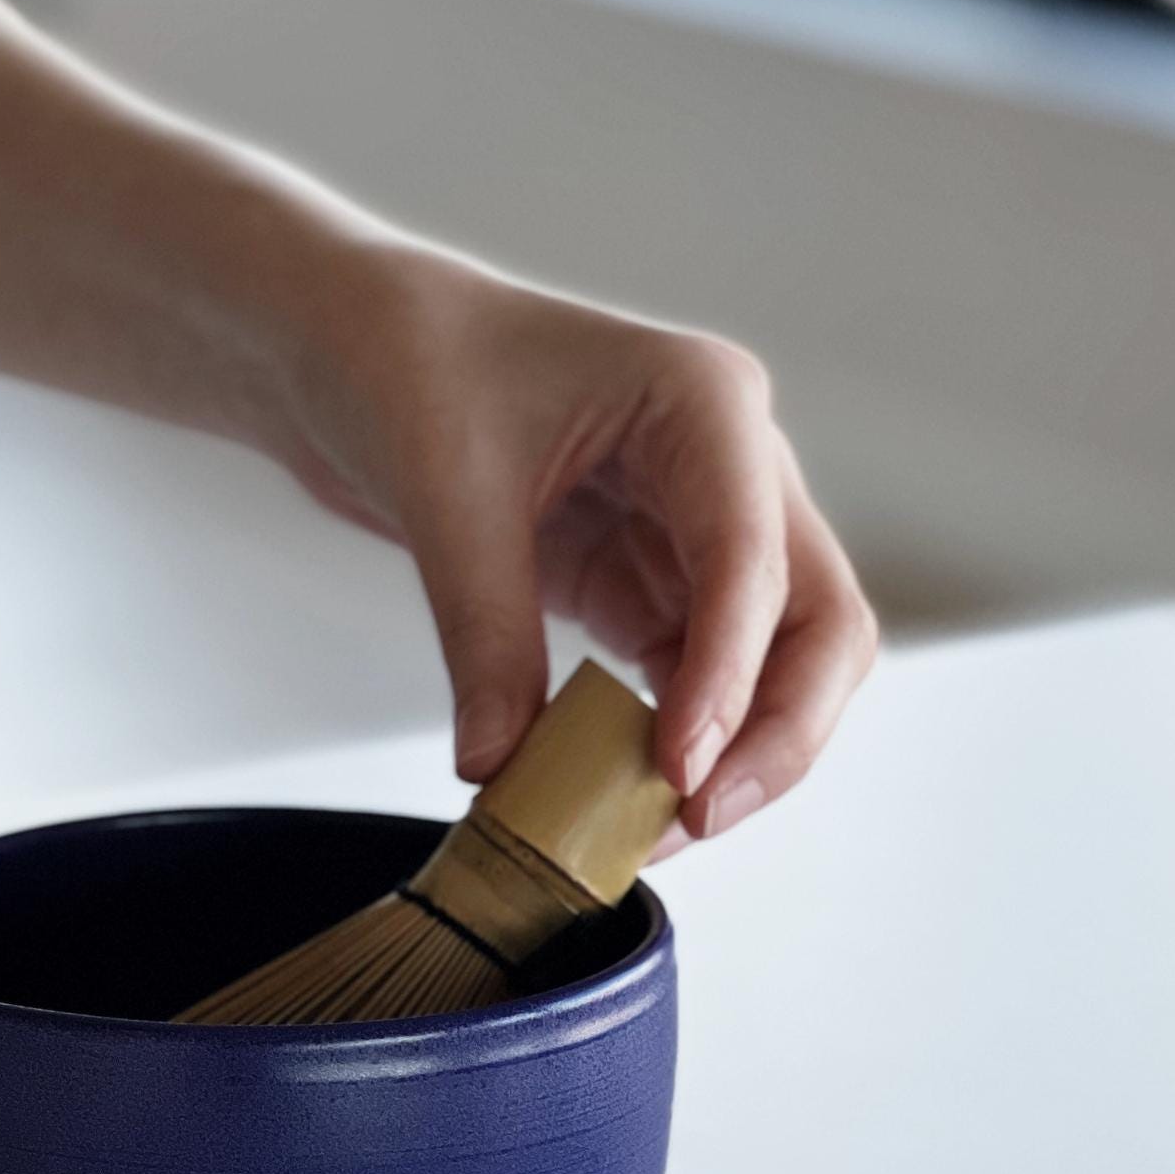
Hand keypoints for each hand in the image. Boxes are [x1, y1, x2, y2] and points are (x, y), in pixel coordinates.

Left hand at [281, 248, 877, 846]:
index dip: (730, 676)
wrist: (356, 345)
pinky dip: (674, 747)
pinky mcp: (655, 585)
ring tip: (647, 829)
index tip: (677, 768)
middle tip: (694, 819)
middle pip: (818, 624)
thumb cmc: (410, 362)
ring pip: (780, 667)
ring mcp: (703, 532)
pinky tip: (618, 796)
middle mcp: (733, 468)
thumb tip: (500, 770)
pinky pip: (700, 684)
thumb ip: (484, 634)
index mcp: (705, 404)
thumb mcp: (444, 494)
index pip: (754, 559)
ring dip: (734, 755)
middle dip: (775, 733)